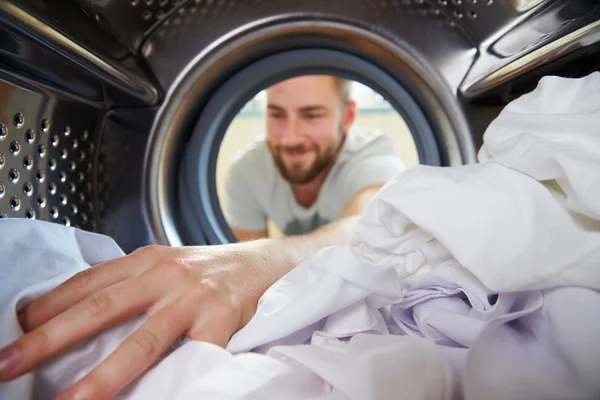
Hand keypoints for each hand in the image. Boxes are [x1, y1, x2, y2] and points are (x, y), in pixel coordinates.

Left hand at [0, 242, 279, 399]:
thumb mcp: (168, 264)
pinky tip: (155, 398)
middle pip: (101, 307)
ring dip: (102, 375)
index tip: (13, 330)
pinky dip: (172, 383)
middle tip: (8, 365)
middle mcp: (167, 274)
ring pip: (143, 340)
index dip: (46, 307)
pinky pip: (193, 360)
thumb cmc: (214, 270)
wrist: (270, 262)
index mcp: (147, 259)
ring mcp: (195, 297)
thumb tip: (81, 315)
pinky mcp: (224, 319)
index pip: (87, 281)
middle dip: (50, 339)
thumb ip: (132, 283)